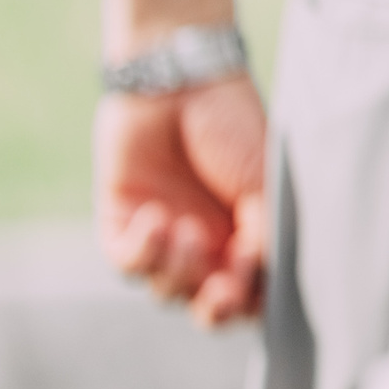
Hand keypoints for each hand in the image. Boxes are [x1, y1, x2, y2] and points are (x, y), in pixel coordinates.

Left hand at [94, 75, 268, 324]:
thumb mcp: (265, 182)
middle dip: (215, 308)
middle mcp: (206, 247)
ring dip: (179, 269)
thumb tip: (264, 280)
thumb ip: (266, 235)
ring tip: (186, 229)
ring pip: (166, 289)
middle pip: (206, 307)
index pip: (250, 296)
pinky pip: (127, 263)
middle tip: (222, 291)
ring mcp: (164, 238)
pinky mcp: (122, 224)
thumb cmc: (232, 126)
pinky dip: (143, 251)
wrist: (183, 80)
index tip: (254, 276)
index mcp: (245, 241)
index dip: (251, 302)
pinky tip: (157, 219)